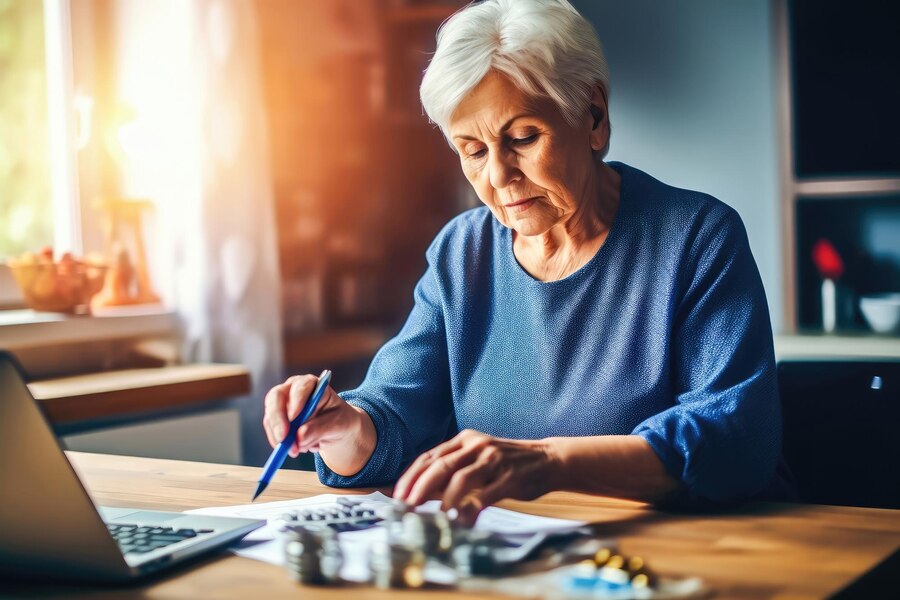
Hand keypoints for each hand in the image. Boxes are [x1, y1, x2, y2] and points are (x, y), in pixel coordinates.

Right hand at [262, 374, 375, 475]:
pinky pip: (271, 429)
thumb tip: (298, 438)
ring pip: (271, 416)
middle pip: (276, 397)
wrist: (336, 430)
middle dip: (278, 419)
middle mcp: (292, 389)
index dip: (296, 401)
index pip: (300, 387)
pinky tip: (292, 449)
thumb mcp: (337, 424)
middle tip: (283, 439)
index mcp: (312, 384)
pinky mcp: (277, 419)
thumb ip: (319, 429)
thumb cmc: (339, 420)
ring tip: (295, 451)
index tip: (294, 417)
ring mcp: (282, 404)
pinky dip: (278, 441)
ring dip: (279, 436)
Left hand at [393, 429, 556, 524]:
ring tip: (433, 517)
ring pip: (460, 478)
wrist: (547, 460)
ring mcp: (493, 460)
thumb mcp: (477, 459)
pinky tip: (461, 521)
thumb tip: (422, 492)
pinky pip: (485, 495)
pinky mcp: (508, 477)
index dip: (411, 477)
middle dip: (419, 488)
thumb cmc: (506, 463)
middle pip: (440, 465)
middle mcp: (476, 446)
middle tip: (407, 508)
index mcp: (464, 440)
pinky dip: (470, 509)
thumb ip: (452, 470)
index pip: (429, 457)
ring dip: (444, 499)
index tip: (398, 496)